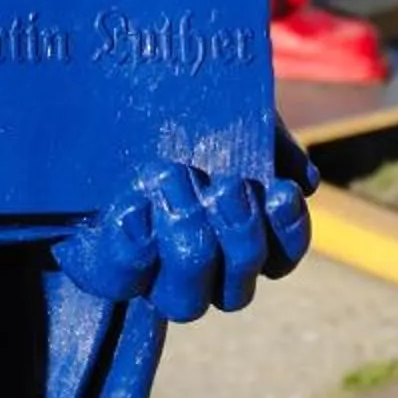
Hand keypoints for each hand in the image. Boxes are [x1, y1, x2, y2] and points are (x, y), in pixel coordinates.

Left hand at [52, 129, 314, 319]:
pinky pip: (122, 275)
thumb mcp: (224, 111)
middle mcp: (198, 266)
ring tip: (173, 181)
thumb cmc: (171, 109)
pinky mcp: (103, 262)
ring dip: (188, 242)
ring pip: (185, 301)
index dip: (287, 234)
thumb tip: (303, 178)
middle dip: (238, 239)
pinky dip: (134, 247)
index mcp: (233, 234)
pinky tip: (135, 209)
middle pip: (235, 292)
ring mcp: (150, 272)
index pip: (278, 257)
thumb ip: (266, 137)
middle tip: (225, 186)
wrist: (94, 97)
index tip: (280, 190)